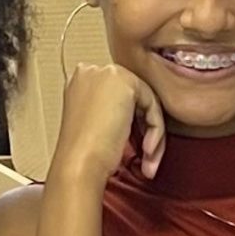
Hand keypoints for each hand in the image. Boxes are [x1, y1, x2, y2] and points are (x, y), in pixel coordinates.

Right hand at [48, 61, 166, 189]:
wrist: (79, 164)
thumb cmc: (84, 154)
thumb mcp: (97, 124)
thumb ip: (113, 110)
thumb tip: (141, 115)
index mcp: (80, 81)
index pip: (118, 96)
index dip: (131, 122)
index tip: (136, 148)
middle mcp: (92, 71)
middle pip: (134, 97)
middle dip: (144, 128)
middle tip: (146, 156)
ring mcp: (108, 74)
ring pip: (146, 101)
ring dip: (153, 134)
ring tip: (148, 159)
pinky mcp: (126, 82)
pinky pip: (153, 105)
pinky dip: (155, 131)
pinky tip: (147, 151)